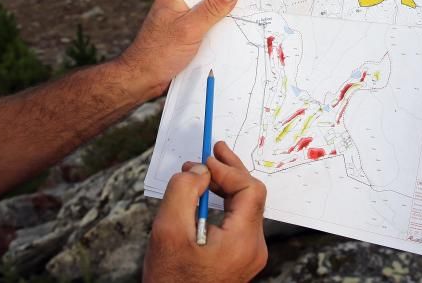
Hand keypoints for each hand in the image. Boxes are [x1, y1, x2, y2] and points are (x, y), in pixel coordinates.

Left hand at [121, 0, 238, 97]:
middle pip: (208, 3)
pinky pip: (203, 32)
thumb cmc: (159, 53)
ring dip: (218, 27)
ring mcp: (179, 22)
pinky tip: (223, 44)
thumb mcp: (190, 28)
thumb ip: (211, 9)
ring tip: (235, 32)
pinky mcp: (183, 37)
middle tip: (245, 15)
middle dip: (223, 11)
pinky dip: (212, 38)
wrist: (142, 79)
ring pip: (207, 20)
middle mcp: (176, 6)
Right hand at [144, 141, 267, 282]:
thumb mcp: (168, 230)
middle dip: (229, 171)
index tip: (205, 161)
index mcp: (243, 242)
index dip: (228, 169)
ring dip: (224, 186)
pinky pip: (237, 221)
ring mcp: (248, 254)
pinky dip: (223, 203)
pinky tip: (204, 196)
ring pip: (244, 207)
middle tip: (212, 151)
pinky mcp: (239, 258)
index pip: (250, 190)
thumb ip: (184, 191)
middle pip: (250, 196)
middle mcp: (253, 248)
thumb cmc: (170, 280)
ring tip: (202, 172)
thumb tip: (200, 170)